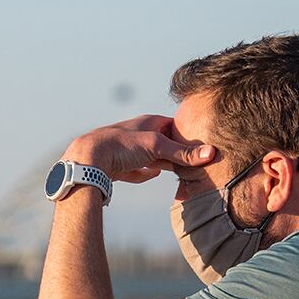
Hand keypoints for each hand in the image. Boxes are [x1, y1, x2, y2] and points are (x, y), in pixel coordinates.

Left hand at [64, 115, 214, 183]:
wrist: (87, 160)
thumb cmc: (120, 146)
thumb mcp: (156, 146)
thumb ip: (183, 153)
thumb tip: (211, 153)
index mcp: (147, 123)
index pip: (174, 125)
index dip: (188, 134)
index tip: (204, 144)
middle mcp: (137, 134)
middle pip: (163, 142)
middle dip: (177, 151)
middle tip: (195, 161)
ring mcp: (126, 150)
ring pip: (150, 156)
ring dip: (162, 162)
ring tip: (179, 169)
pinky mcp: (117, 167)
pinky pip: (134, 170)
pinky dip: (143, 173)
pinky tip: (150, 175)